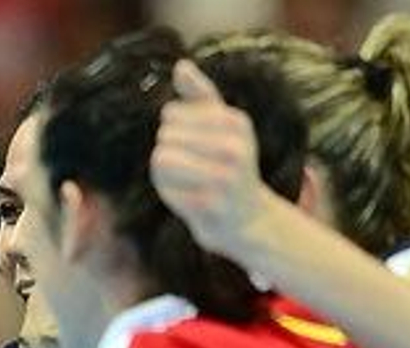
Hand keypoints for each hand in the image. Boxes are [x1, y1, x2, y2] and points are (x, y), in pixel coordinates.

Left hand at [149, 59, 270, 256]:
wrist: (248, 220)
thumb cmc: (230, 169)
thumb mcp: (222, 127)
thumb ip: (200, 96)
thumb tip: (180, 66)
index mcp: (235, 122)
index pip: (171, 113)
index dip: (172, 131)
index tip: (195, 147)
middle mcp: (234, 146)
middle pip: (164, 135)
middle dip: (169, 153)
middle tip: (193, 170)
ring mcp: (224, 176)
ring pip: (162, 159)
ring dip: (166, 175)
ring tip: (189, 183)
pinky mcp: (211, 204)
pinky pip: (166, 190)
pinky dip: (171, 196)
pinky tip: (191, 201)